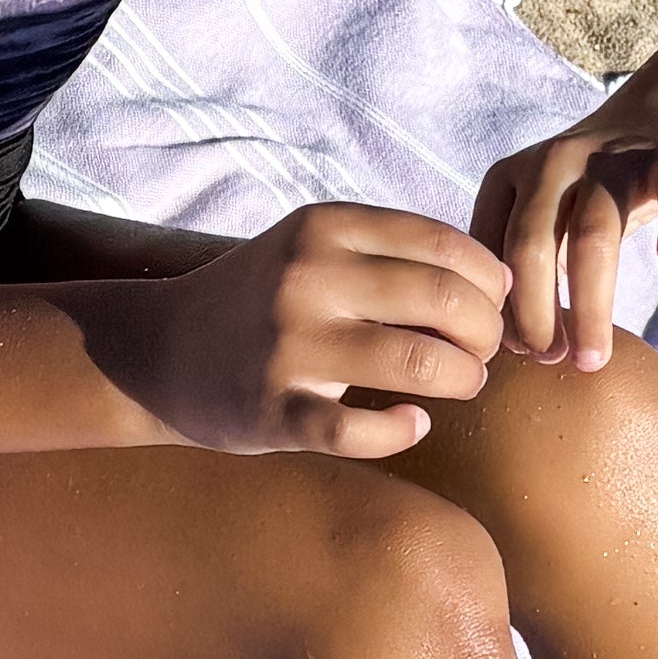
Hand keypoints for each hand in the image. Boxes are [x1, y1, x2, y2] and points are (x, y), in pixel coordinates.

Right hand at [118, 200, 511, 455]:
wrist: (161, 353)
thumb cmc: (262, 299)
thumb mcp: (313, 248)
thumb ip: (392, 251)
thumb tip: (497, 280)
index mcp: (323, 227)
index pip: (444, 245)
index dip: (487, 281)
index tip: (490, 305)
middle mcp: (306, 279)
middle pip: (444, 300)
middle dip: (485, 332)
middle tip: (482, 351)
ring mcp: (289, 346)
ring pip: (419, 361)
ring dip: (463, 377)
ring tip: (462, 382)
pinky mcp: (275, 411)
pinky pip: (360, 431)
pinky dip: (402, 431)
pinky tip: (412, 425)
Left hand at [471, 99, 657, 367]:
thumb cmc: (597, 189)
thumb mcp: (546, 216)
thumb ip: (525, 265)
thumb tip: (513, 345)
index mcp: (510, 180)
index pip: (490, 252)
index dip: (498, 308)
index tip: (516, 354)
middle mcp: (551, 165)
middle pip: (531, 248)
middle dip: (534, 315)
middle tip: (550, 363)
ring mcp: (610, 159)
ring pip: (593, 236)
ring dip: (590, 305)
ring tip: (593, 358)